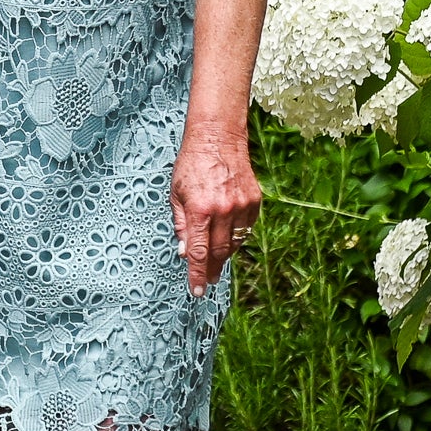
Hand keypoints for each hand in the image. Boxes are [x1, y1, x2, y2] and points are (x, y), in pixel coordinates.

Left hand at [170, 118, 260, 297]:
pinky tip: (228, 238)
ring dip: (224, 255)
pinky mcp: (254, 201)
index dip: (197, 274)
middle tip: (208, 279)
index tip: (197, 291)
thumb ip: (180, 224)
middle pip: (218, 252)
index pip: (198, 252)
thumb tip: (184, 252)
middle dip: (212, 269)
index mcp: (199, 209)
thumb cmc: (192, 164)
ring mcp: (241, 206)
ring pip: (234, 243)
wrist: (218, 139)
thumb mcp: (176, 194)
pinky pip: (246, 229)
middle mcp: (223, 210)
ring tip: (216, 261)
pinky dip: (237, 237)